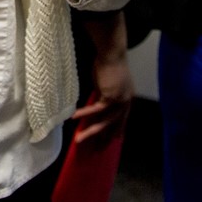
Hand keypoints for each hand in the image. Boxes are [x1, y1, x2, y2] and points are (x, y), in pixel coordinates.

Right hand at [73, 12, 132, 143]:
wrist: (112, 52)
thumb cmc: (108, 63)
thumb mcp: (106, 83)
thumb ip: (103, 94)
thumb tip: (96, 103)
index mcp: (127, 97)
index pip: (123, 117)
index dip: (119, 129)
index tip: (116, 140)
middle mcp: (126, 101)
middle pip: (115, 124)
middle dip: (105, 138)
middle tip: (98, 150)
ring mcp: (119, 100)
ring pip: (104, 121)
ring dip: (91, 131)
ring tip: (79, 140)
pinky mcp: (110, 97)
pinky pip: (96, 110)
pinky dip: (84, 114)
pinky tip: (74, 118)